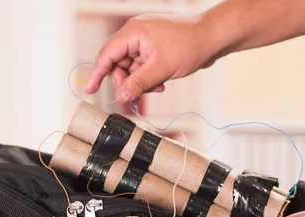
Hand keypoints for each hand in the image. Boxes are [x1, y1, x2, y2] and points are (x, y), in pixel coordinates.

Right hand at [85, 14, 220, 103]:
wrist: (214, 37)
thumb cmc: (190, 44)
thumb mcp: (162, 68)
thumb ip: (138, 83)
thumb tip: (121, 96)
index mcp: (133, 33)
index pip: (106, 55)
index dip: (97, 74)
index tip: (90, 91)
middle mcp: (136, 35)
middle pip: (118, 64)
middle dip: (126, 82)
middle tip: (135, 96)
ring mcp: (145, 42)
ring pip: (131, 69)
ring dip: (140, 82)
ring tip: (156, 88)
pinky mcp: (154, 49)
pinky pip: (142, 67)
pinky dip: (148, 78)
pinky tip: (160, 84)